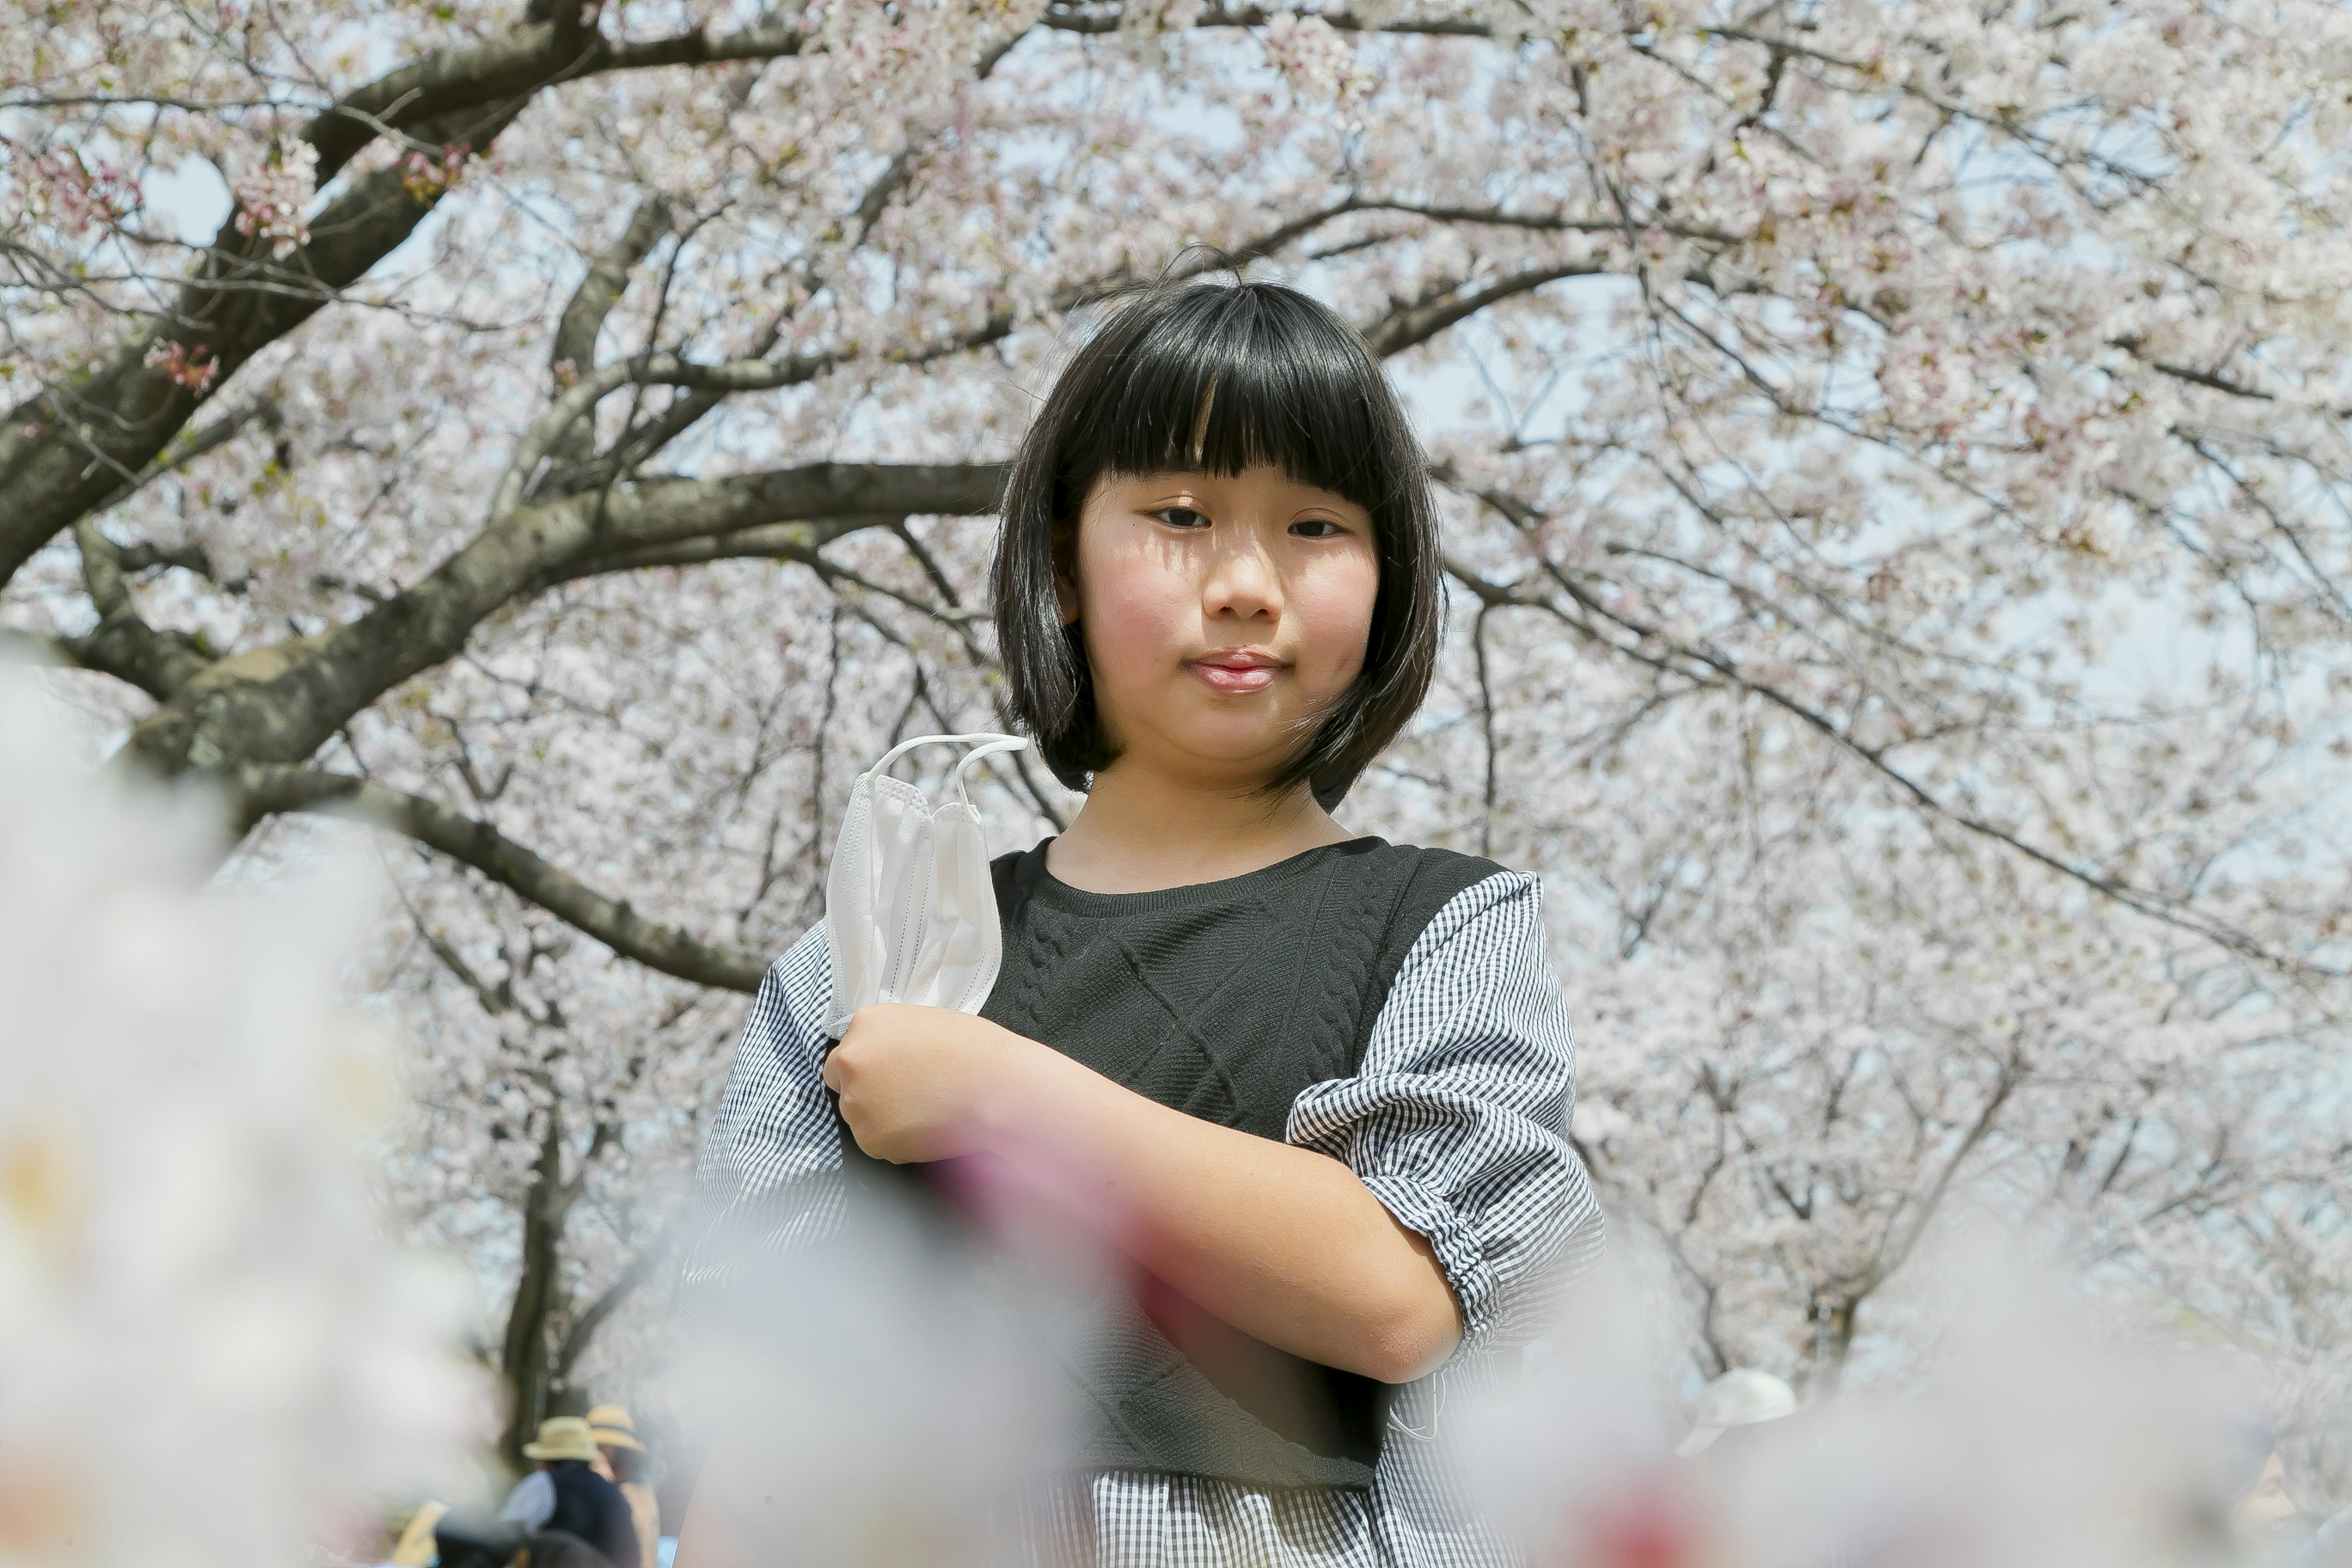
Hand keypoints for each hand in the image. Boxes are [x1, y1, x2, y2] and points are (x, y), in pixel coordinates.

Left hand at [822, 1004, 1035, 1162]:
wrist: (994, 1085)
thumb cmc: (974, 1050)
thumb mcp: (924, 1023)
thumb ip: (892, 1039)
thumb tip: (889, 1058)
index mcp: (866, 1024)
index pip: (844, 1053)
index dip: (865, 1068)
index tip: (886, 1076)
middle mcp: (852, 1061)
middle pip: (843, 1086)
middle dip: (867, 1093)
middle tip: (904, 1097)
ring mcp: (857, 1102)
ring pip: (859, 1117)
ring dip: (882, 1119)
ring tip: (924, 1112)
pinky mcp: (870, 1139)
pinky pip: (877, 1144)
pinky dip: (898, 1141)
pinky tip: (928, 1128)